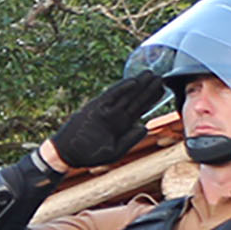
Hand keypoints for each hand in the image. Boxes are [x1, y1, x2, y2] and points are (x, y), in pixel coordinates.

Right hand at [45, 73, 171, 173]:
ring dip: (138, 85)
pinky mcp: (96, 107)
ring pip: (126, 95)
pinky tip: (133, 82)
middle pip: (135, 99)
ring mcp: (106, 110)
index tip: (163, 89)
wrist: (67, 153)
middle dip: (148, 89)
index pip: (139, 109)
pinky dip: (121, 89)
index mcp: (121, 125)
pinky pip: (111, 96)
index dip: (151, 99)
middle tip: (160, 77)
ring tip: (151, 74)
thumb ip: (130, 140)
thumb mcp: (115, 151)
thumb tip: (143, 126)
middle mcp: (115, 115)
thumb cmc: (89, 155)